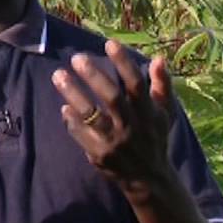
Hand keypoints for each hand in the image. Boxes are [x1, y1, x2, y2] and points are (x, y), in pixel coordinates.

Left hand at [50, 39, 176, 196]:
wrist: (148, 179)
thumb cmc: (155, 138)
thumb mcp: (164, 114)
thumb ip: (162, 86)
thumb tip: (158, 58)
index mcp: (148, 114)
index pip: (136, 85)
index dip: (124, 63)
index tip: (109, 43)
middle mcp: (131, 127)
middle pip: (111, 98)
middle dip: (94, 76)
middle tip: (76, 57)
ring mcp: (114, 142)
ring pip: (91, 115)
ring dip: (73, 94)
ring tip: (58, 75)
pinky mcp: (99, 155)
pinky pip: (81, 134)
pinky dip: (71, 120)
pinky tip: (63, 107)